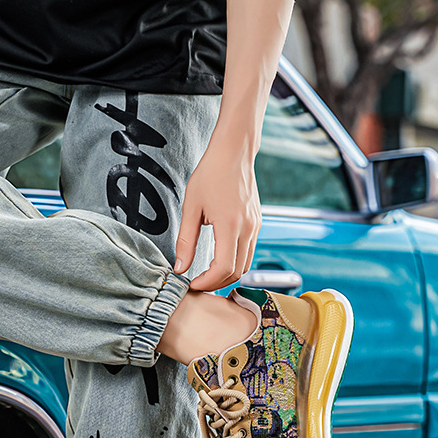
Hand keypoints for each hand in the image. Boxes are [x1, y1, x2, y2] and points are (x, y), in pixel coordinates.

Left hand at [173, 121, 261, 291]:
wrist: (233, 153)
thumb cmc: (210, 175)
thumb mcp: (191, 207)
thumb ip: (185, 240)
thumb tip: (180, 268)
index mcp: (230, 225)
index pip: (223, 268)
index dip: (207, 282)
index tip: (192, 284)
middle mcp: (247, 229)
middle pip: (237, 272)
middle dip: (216, 283)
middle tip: (197, 283)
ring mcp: (255, 227)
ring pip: (245, 264)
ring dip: (227, 274)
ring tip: (206, 275)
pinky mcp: (257, 224)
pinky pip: (248, 251)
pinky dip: (234, 262)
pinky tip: (218, 259)